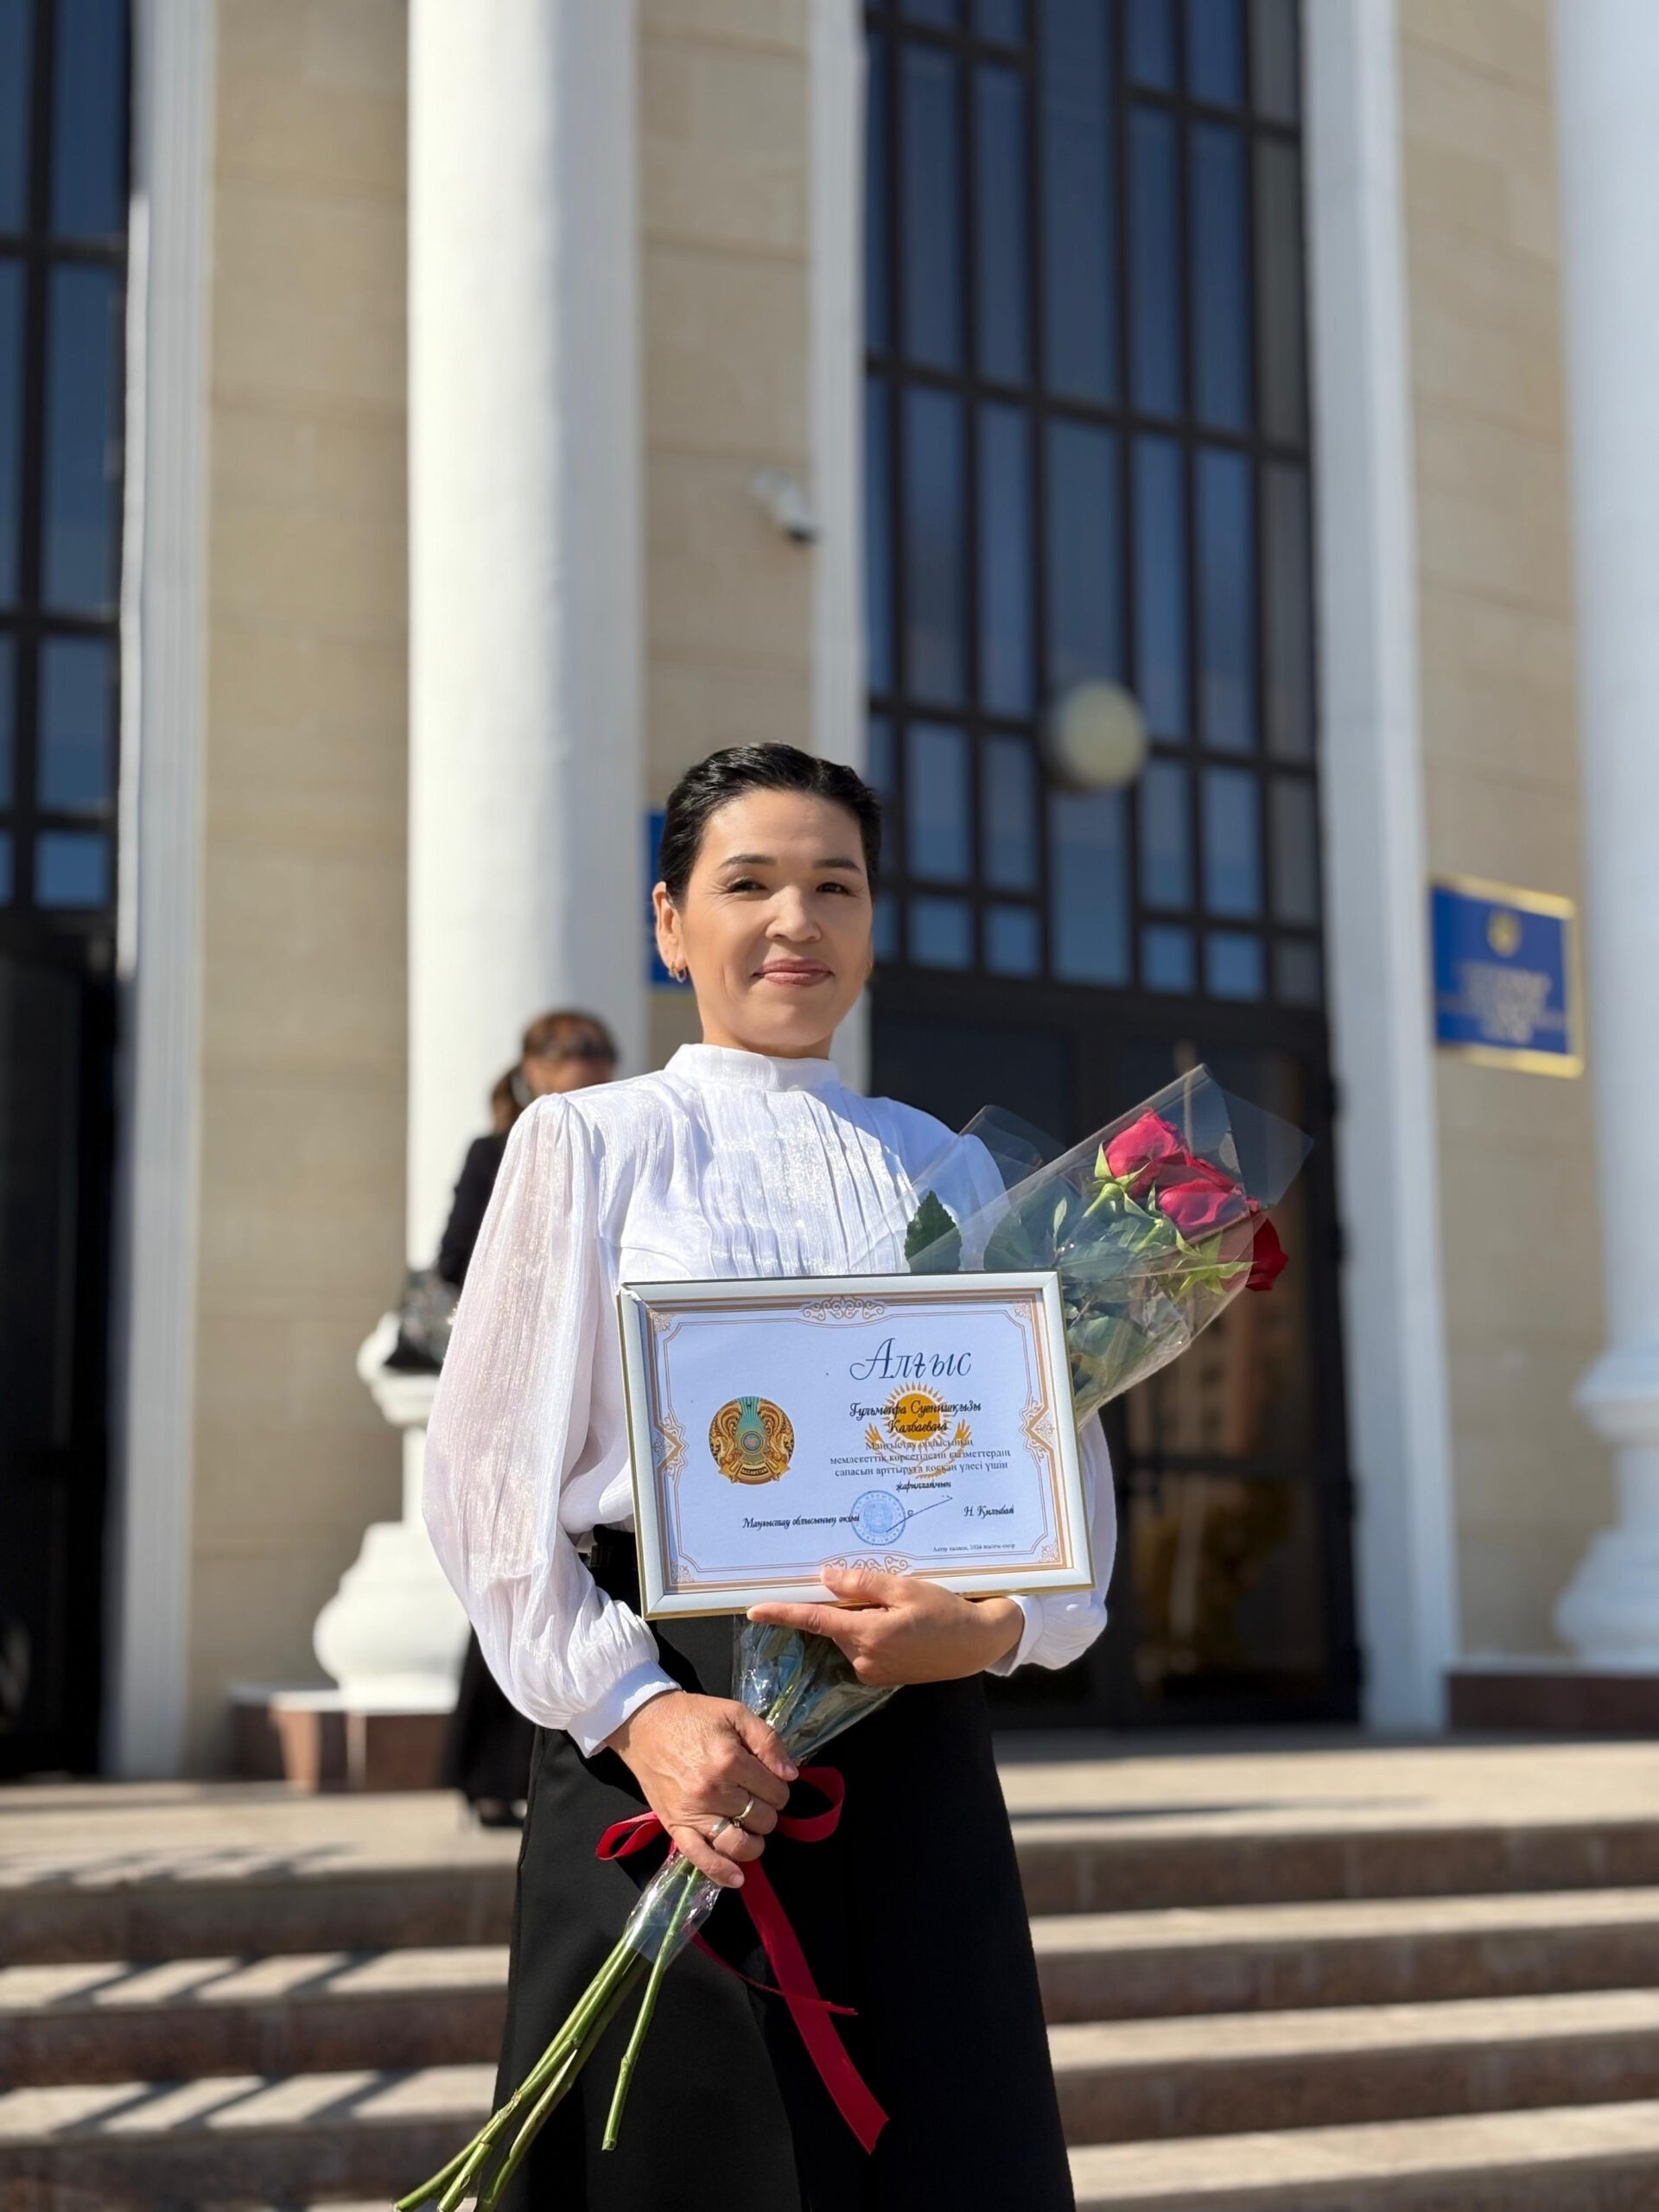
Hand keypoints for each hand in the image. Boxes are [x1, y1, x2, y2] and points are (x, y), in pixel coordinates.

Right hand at [604, 1690, 796, 1889]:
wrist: (645, 1724)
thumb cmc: (694, 1717)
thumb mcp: (736, 1713)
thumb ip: (768, 1740)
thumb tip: (791, 1774)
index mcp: (730, 1761)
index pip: (775, 1791)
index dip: (780, 1787)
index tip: (770, 1780)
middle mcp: (713, 1791)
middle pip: (762, 1819)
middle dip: (768, 1810)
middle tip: (756, 1797)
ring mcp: (693, 1813)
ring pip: (739, 1844)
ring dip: (754, 1841)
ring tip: (751, 1828)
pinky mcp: (675, 1827)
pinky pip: (700, 1858)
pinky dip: (721, 1872)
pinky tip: (737, 1877)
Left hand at [749, 1564, 1023, 1686]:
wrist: (975, 1644)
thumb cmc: (944, 1611)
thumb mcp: (904, 1587)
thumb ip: (861, 1584)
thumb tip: (825, 1577)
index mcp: (866, 1634)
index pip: (814, 1620)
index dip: (782, 1613)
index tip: (754, 1610)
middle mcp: (862, 1658)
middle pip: (834, 1625)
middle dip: (842, 1606)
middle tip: (879, 1592)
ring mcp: (871, 1671)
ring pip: (848, 1636)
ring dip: (858, 1619)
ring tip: (898, 1609)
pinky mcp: (881, 1677)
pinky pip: (862, 1648)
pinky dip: (869, 1632)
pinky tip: (898, 1624)